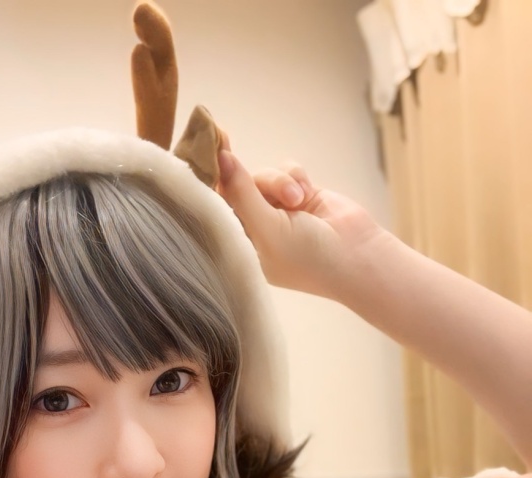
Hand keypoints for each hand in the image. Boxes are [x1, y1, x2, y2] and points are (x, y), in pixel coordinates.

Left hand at [217, 151, 387, 299]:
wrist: (357, 256)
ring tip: (296, 201)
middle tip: (225, 140)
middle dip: (247, 179)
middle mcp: (254, 228)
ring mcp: (276, 211)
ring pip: (263, 176)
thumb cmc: (306, 256)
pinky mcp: (298, 195)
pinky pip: (286, 170)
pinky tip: (306, 195)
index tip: (201, 150)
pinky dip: (295, 178)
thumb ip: (241, 192)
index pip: (214, 210)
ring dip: (280, 183)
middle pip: (236, 187)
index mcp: (239, 245)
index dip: (206, 182)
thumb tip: (221, 158)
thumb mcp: (266, 227)